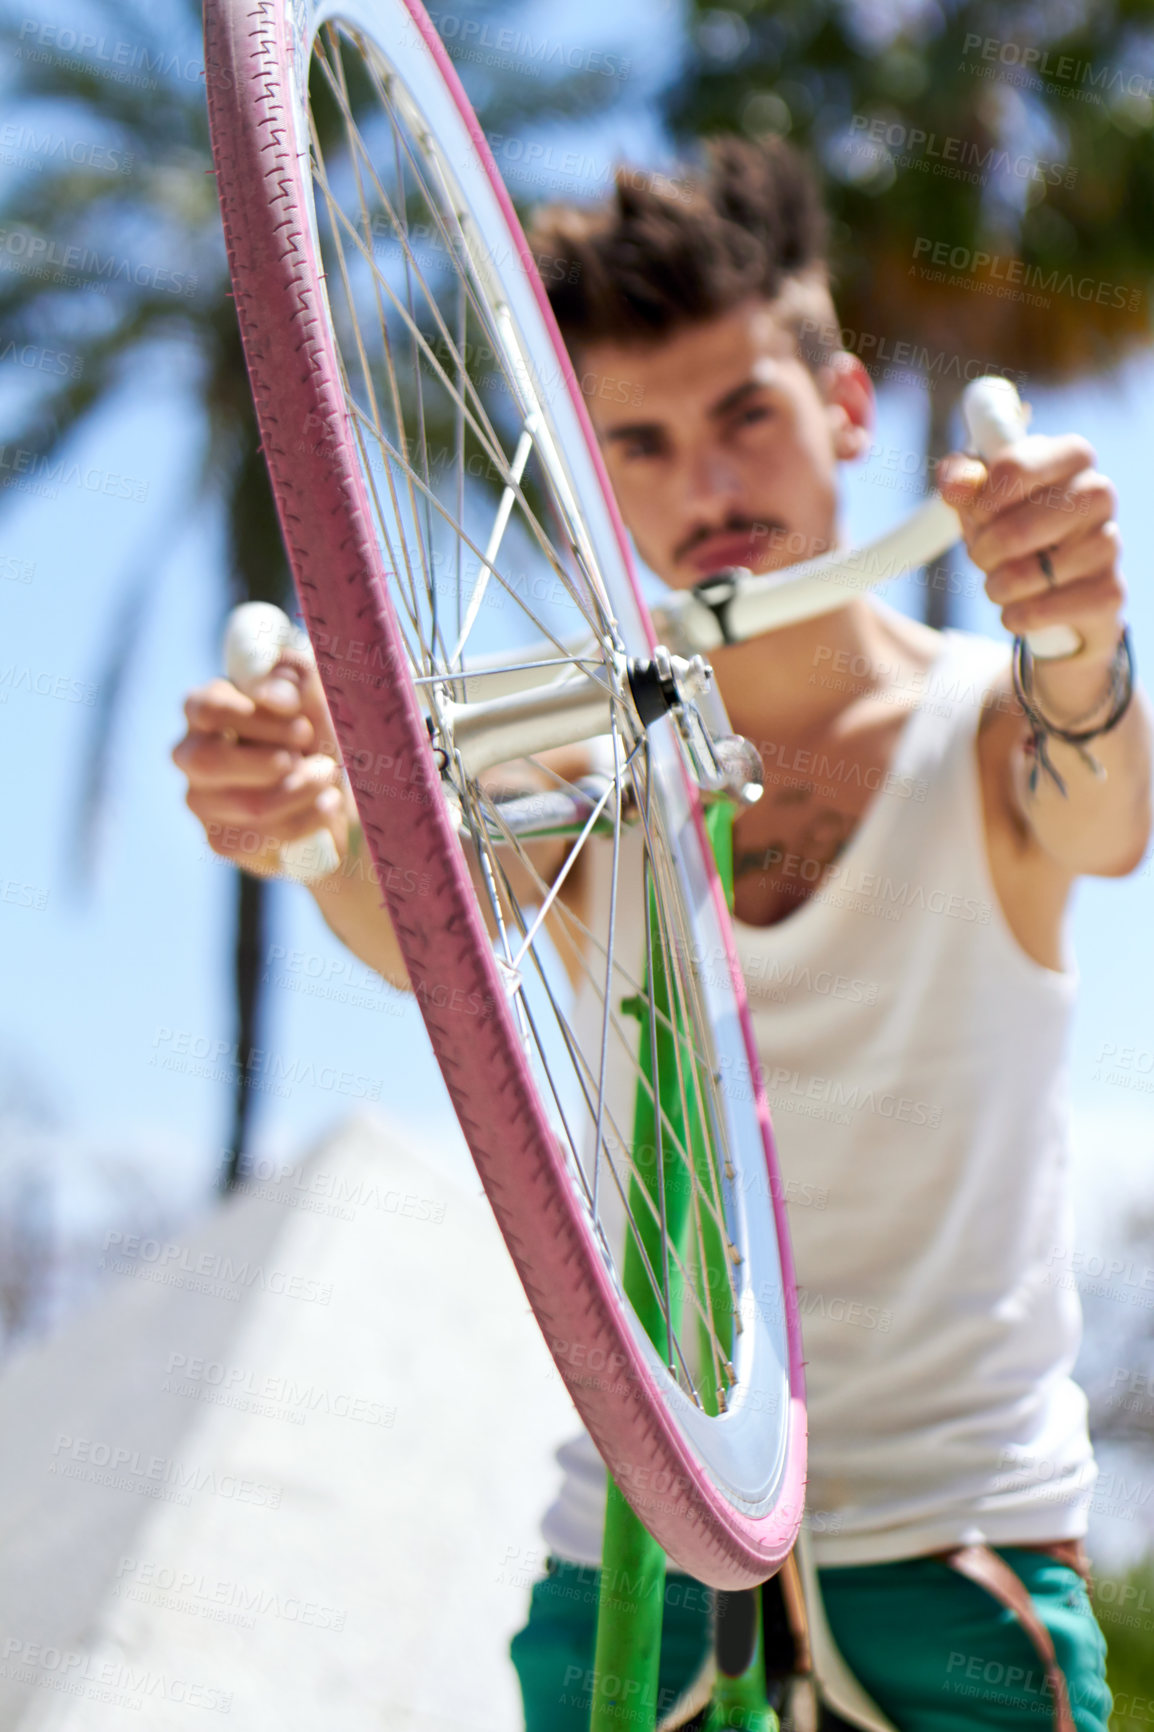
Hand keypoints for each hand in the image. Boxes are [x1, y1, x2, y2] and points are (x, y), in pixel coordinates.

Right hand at [172, 652, 355, 877]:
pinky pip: (261, 838)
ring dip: (301, 790)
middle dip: (273, 762)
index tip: (301, 720)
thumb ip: (296, 680)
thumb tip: (271, 695)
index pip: (206, 709)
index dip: (254, 717)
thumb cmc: (321, 732)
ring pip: (246, 804)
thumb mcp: (317, 695)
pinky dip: (305, 821)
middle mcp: (192, 754)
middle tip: (319, 758)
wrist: (341, 793)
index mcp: (206, 709)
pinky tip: (327, 805)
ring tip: (329, 777)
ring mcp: (202, 801)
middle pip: (209, 762)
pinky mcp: (222, 839)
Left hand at [938, 434, 1126, 717]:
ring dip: (997, 587)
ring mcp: (1109, 543)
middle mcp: (1098, 493)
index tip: (977, 516)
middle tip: (982, 556)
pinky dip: (1017, 616)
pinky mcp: (1109, 593)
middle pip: (1015, 530)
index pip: (1012, 469)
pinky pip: (1040, 612)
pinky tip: (1022, 608)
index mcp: (1071, 455)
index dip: (979, 503)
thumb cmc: (1015, 526)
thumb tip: (957, 486)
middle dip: (984, 553)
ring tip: (1002, 583)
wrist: (1054, 585)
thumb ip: (960, 478)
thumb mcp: (980, 494)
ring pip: (1025, 575)